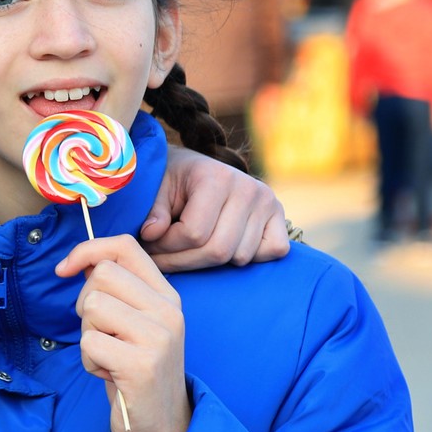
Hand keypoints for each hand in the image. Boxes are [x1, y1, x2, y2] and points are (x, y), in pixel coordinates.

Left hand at [55, 236, 190, 431]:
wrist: (162, 429)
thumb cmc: (136, 372)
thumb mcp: (135, 323)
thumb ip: (117, 290)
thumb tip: (80, 261)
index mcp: (167, 296)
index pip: (124, 247)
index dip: (87, 250)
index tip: (65, 270)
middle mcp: (168, 311)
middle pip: (101, 276)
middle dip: (85, 305)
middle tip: (102, 335)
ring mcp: (158, 337)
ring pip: (92, 307)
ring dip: (87, 336)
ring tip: (109, 357)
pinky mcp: (141, 365)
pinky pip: (89, 343)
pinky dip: (89, 362)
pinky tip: (110, 375)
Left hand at [141, 149, 289, 270]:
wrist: (198, 168)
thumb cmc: (175, 180)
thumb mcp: (158, 188)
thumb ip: (154, 211)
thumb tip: (151, 233)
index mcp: (216, 177)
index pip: (194, 233)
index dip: (167, 247)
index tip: (151, 244)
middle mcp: (248, 188)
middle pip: (218, 250)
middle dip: (184, 261)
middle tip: (163, 259)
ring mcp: (268, 202)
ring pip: (241, 257)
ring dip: (211, 263)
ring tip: (189, 250)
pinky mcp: (280, 216)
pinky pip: (273, 250)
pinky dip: (252, 257)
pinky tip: (227, 247)